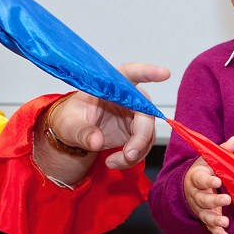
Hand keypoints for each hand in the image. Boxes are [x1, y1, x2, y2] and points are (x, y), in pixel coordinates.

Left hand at [47, 63, 170, 170]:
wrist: (71, 134)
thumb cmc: (70, 119)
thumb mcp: (69, 124)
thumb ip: (82, 132)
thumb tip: (96, 141)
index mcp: (110, 85)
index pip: (130, 73)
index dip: (148, 72)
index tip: (164, 74)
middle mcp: (126, 97)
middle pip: (145, 112)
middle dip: (141, 136)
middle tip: (129, 154)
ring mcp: (133, 114)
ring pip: (147, 133)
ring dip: (135, 151)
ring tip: (112, 162)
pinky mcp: (134, 131)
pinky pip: (142, 146)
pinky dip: (131, 158)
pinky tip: (113, 161)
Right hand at [183, 135, 233, 233]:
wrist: (186, 186)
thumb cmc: (201, 171)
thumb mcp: (207, 159)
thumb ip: (222, 151)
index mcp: (196, 178)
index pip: (200, 179)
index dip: (208, 181)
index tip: (217, 180)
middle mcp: (196, 195)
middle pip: (202, 199)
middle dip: (214, 201)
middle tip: (226, 200)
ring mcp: (200, 208)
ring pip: (205, 215)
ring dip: (214, 220)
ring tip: (224, 223)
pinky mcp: (205, 218)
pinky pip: (209, 227)